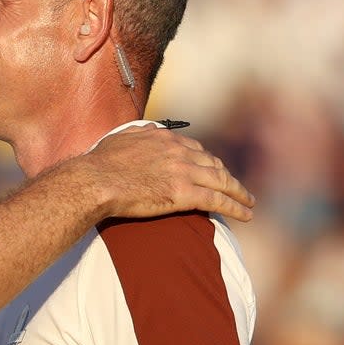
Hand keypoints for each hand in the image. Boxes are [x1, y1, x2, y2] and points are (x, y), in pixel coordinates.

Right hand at [83, 124, 254, 221]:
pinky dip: (236, 207)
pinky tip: (246, 214)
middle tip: (236, 187)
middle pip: (213, 163)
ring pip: (222, 181)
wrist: (95, 181)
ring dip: (239, 192)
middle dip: (227, 176)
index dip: (207, 161)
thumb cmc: (100, 164)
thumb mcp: (120, 139)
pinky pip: (218, 200)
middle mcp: (178, 151)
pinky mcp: (185, 193)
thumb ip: (137, 134)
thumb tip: (146, 130)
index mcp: (163, 137)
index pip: (195, 149)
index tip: (212, 171)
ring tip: (249, 202)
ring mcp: (184, 171)